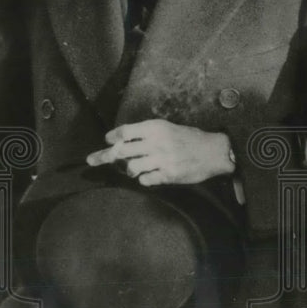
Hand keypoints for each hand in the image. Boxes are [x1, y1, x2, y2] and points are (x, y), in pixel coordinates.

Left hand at [86, 119, 235, 185]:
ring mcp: (161, 160)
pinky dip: (144, 179)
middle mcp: (156, 142)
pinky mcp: (167, 175)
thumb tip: (123, 142)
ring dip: (129, 169)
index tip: (107, 140)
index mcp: (156, 128)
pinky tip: (151, 175)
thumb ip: (148, 134)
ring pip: (131, 167)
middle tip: (92, 160)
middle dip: (103, 156)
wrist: (214, 151)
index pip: (125, 131)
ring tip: (135, 168)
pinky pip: (145, 180)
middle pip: (121, 150)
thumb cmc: (190, 138)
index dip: (112, 137)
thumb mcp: (169, 128)